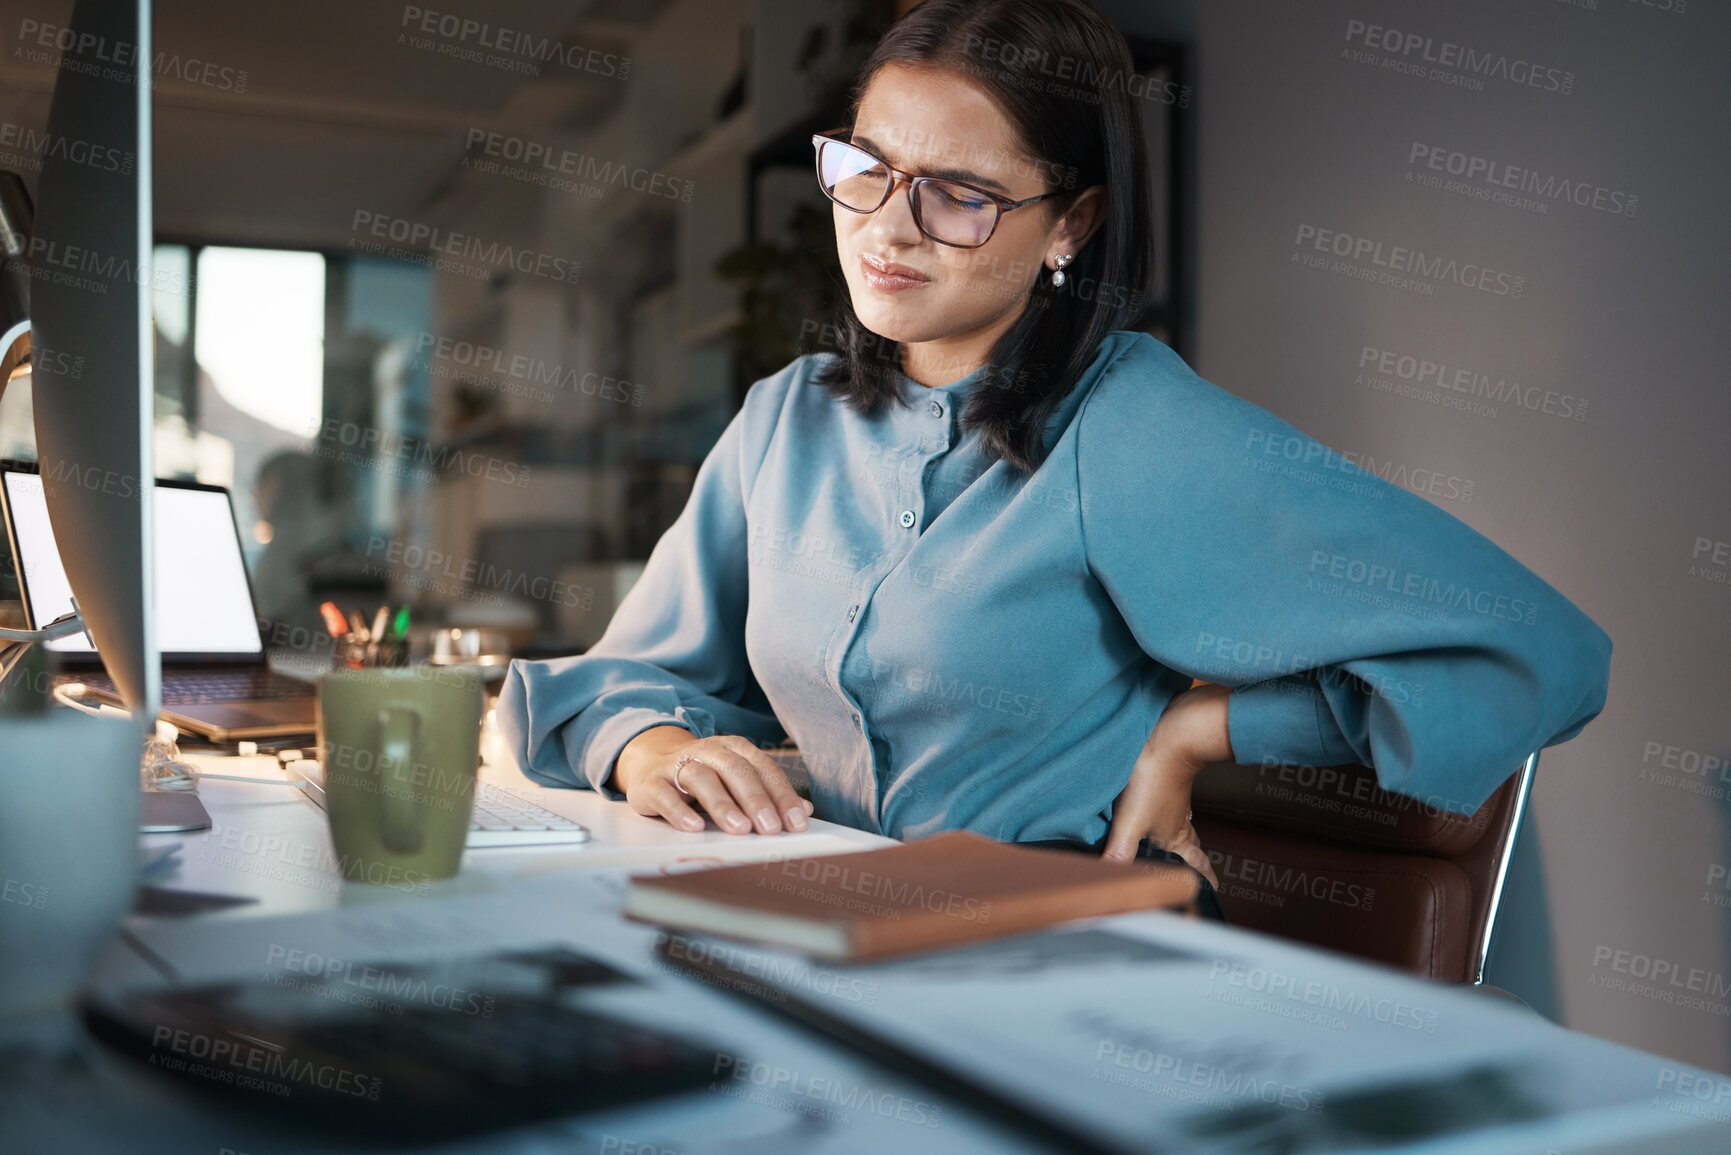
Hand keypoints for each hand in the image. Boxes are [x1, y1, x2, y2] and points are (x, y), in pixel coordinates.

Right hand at [613, 726, 812, 835]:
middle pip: (735, 770)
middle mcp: (707, 751)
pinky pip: (665, 795)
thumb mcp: (734, 780)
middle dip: (756, 800)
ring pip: (702, 778)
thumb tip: (803, 812)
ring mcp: (676, 764)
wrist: (648, 762)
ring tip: (740, 829)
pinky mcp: (651, 783)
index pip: (763, 769)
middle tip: (771, 828)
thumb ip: (767, 793)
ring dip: (723, 805)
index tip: (797, 822)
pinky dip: (679, 811)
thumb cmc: (701, 776)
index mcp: (733, 748)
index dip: (782, 795)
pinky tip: (694, 828)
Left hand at [1103, 684, 1233, 887]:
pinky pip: (1172, 807)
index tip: (1212, 891)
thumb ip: (1119, 852)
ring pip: (1184, 827)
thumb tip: (1108, 880)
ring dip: (1184, 840)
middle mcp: (1178, 822)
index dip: (1204, 878)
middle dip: (1196, 862)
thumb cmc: (1153, 779)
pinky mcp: (1167, 783)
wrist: (1168, 737)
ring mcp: (1174, 802)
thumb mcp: (1130, 821)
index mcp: (1173, 838)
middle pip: (1192, 847)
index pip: (1195, 864)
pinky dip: (1169, 816)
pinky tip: (1158, 810)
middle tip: (1203, 873)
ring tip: (1181, 848)